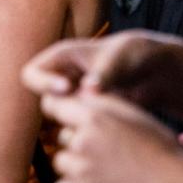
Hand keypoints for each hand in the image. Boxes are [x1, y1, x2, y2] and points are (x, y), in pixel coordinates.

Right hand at [21, 31, 182, 110]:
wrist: (152, 70)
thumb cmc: (133, 55)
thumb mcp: (119, 61)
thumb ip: (103, 75)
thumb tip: (89, 90)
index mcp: (60, 57)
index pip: (31, 74)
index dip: (43, 83)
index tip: (68, 88)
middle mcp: (61, 78)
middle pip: (44, 100)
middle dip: (62, 107)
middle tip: (87, 107)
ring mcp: (73, 97)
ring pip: (60, 117)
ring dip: (76, 120)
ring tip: (101, 115)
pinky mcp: (86, 113)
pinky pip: (76, 126)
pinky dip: (89, 127)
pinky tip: (109, 123)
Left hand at [44, 91, 182, 182]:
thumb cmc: (159, 148)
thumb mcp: (132, 113)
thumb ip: (102, 102)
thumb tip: (78, 93)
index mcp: (94, 117)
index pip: (53, 104)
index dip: (59, 109)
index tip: (66, 117)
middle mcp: (82, 140)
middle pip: (61, 136)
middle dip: (76, 141)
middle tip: (102, 149)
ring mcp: (81, 169)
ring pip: (61, 162)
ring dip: (75, 165)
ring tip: (102, 168)